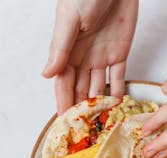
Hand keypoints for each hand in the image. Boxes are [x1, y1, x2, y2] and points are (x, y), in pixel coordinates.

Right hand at [42, 0, 137, 114]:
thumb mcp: (70, 20)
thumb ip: (60, 48)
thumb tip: (47, 75)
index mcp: (68, 51)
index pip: (64, 83)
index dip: (64, 102)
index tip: (64, 121)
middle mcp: (83, 58)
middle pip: (80, 89)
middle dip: (81, 109)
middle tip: (83, 129)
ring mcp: (101, 58)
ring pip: (98, 87)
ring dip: (99, 105)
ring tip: (101, 124)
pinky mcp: (119, 53)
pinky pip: (118, 77)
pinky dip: (118, 91)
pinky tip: (117, 106)